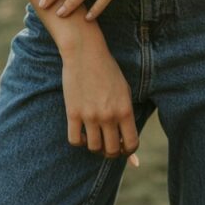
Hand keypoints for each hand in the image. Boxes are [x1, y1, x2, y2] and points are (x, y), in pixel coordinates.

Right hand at [61, 31, 140, 166]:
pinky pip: (75, 140)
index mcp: (125, 110)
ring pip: (94, 148)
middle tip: (109, 144)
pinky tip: (82, 132)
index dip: (129, 151)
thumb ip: (127, 117)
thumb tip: (129, 146)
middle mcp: (108, 115)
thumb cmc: (108, 71)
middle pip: (111, 150)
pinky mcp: (73, 113)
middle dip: (112, 151)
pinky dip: (79, 141)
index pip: (131, 144)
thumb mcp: (124, 91)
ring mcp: (89, 115)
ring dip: (96, 146)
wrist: (85, 53)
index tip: (123, 147)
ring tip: (95, 136)